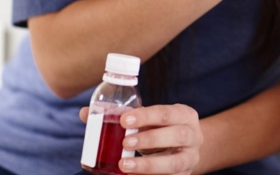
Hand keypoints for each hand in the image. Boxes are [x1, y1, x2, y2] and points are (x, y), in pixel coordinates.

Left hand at [80, 104, 202, 173]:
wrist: (183, 149)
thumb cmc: (160, 130)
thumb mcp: (148, 120)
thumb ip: (122, 116)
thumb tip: (86, 113)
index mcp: (185, 115)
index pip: (167, 113)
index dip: (146, 116)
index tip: (124, 120)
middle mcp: (193, 135)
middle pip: (177, 136)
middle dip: (150, 139)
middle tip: (124, 142)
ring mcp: (191, 158)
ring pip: (175, 163)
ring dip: (149, 165)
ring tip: (124, 166)